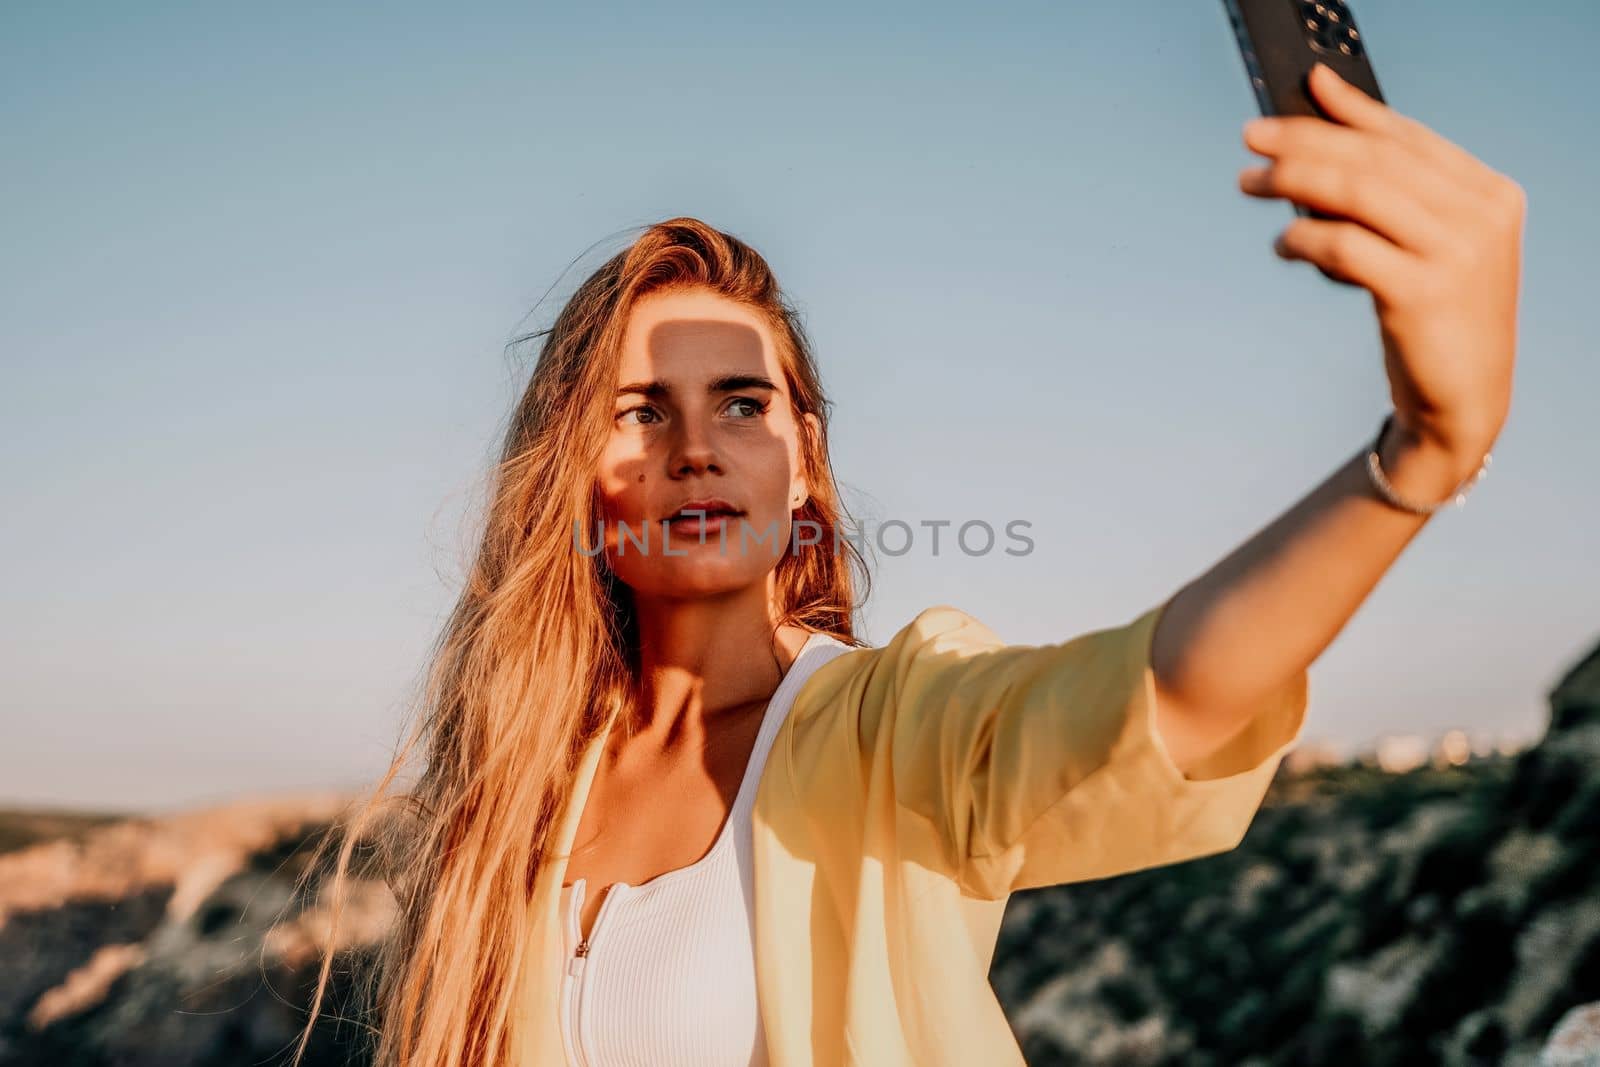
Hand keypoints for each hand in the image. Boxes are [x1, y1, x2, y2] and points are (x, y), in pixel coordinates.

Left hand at [1238, 63, 1523, 469]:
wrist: (1463, 401)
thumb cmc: (1433, 321)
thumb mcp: (1425, 251)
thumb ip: (1392, 203)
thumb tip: (1312, 154)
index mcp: (1488, 194)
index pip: (1410, 137)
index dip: (1355, 111)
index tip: (1307, 89)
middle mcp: (1481, 216)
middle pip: (1377, 157)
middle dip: (1307, 140)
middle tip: (1251, 137)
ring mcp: (1457, 254)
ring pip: (1358, 192)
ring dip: (1294, 179)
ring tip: (1249, 182)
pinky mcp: (1423, 293)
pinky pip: (1346, 246)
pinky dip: (1305, 238)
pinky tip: (1282, 244)